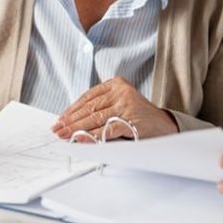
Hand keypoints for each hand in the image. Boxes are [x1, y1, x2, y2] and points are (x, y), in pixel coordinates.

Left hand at [51, 77, 177, 140]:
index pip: (88, 97)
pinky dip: (92, 136)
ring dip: (77, 129)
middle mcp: (121, 91)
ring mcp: (127, 104)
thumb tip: (71, 122)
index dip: (72, 110)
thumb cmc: (138, 117)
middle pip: (89, 108)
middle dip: (71, 121)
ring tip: (65, 136)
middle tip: (57, 130)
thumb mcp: (119, 105)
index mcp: (116, 83)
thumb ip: (100, 108)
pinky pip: (106, 129)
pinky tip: (81, 139)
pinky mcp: (131, 119)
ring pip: (95, 118)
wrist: (165, 126)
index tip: (60, 120)